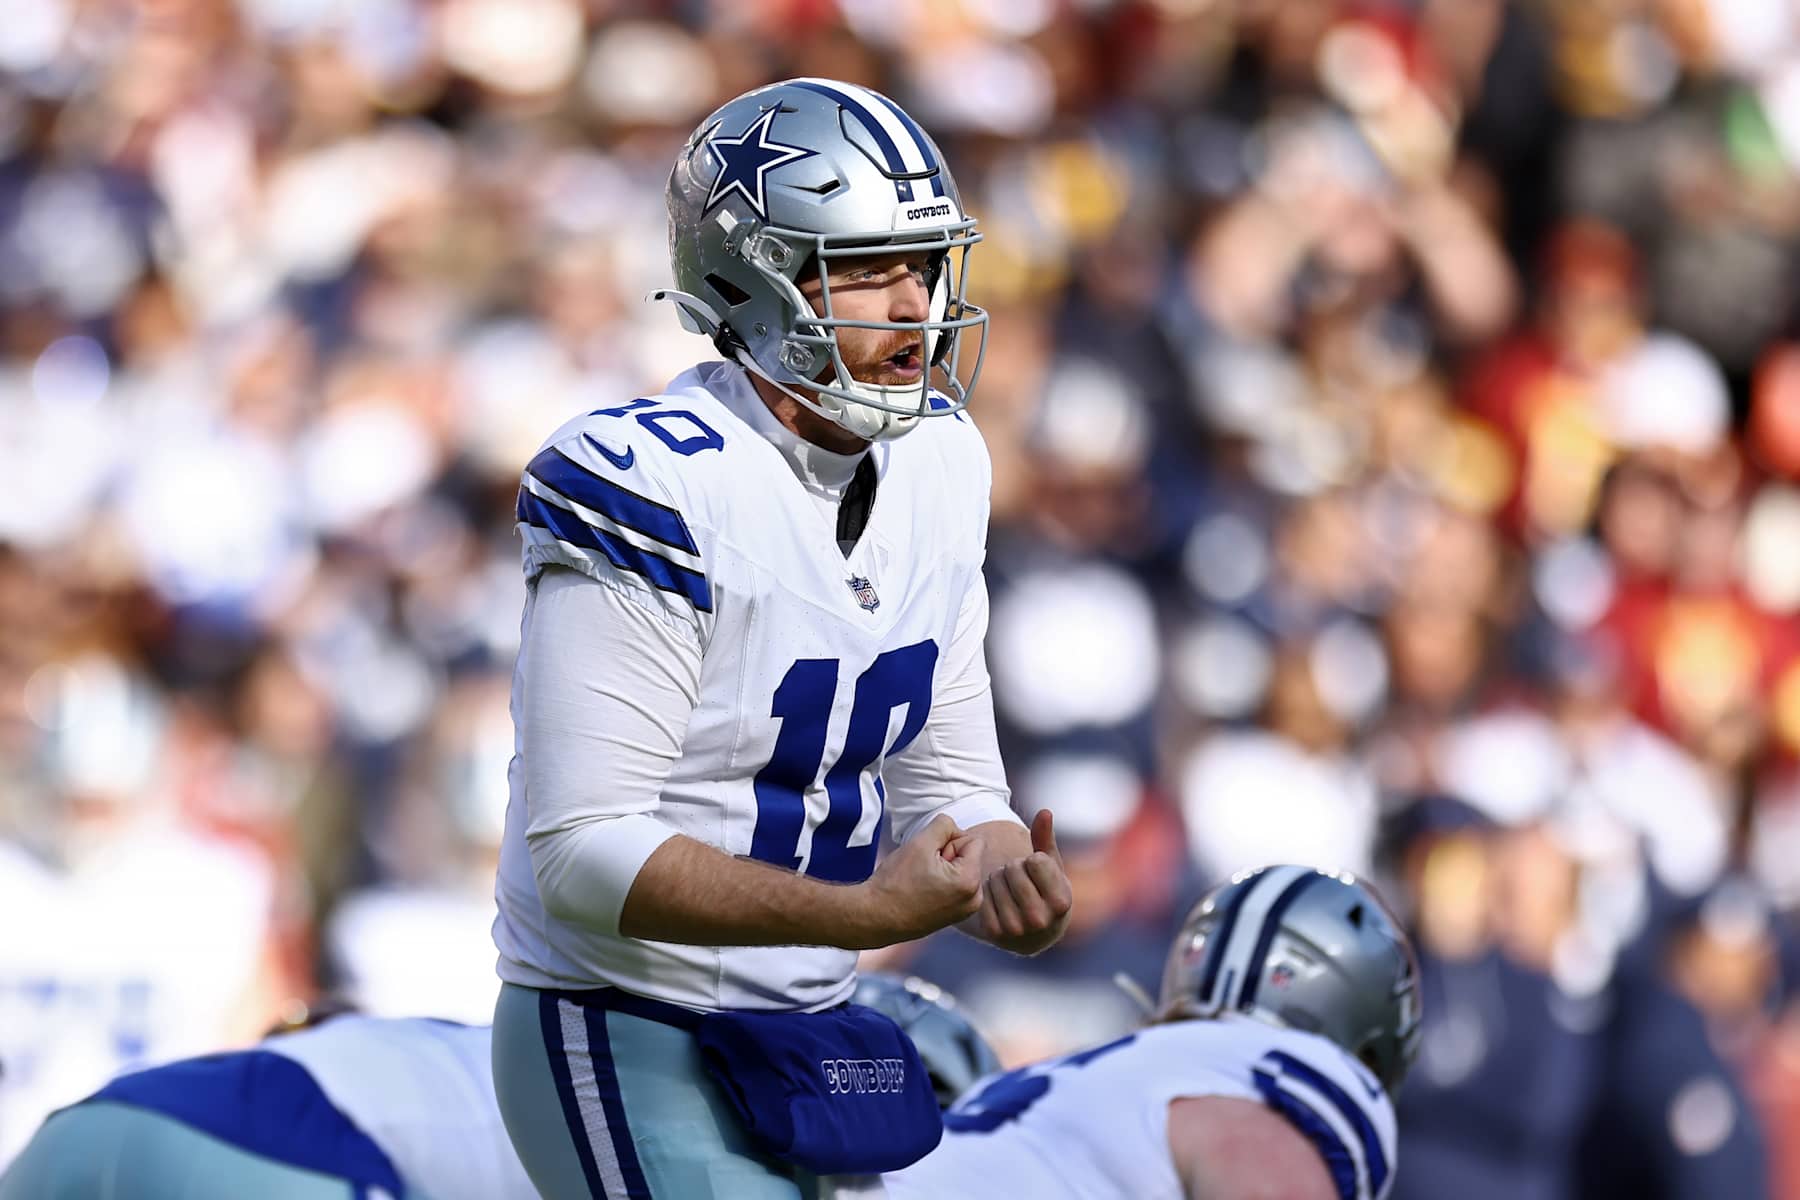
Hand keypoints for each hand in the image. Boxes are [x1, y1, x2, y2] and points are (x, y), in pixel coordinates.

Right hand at [854, 815, 983, 946]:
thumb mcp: (920, 842)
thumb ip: (944, 825)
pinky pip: (957, 887)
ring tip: (923, 880)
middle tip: (923, 869)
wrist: (877, 916)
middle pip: (970, 857)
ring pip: (962, 871)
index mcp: (970, 881)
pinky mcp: (956, 916)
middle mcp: (974, 899)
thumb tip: (955, 828)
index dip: (950, 841)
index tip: (930, 855)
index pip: (974, 841)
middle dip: (949, 856)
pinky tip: (924, 890)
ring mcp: (966, 910)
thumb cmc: (895, 883)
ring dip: (946, 869)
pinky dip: (943, 883)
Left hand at [974, 809, 1072, 955]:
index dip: (1032, 860)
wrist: (1036, 932)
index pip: (1034, 861)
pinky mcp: (995, 934)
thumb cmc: (1046, 890)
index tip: (1035, 871)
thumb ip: (1046, 838)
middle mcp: (1041, 919)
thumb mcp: (1051, 866)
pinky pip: (982, 896)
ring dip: (998, 878)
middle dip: (1013, 867)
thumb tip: (1044, 811)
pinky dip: (987, 893)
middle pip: (1012, 869)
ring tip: (1009, 888)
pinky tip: (998, 900)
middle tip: (1018, 878)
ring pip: (994, 880)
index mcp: (1061, 902)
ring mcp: (1017, 929)